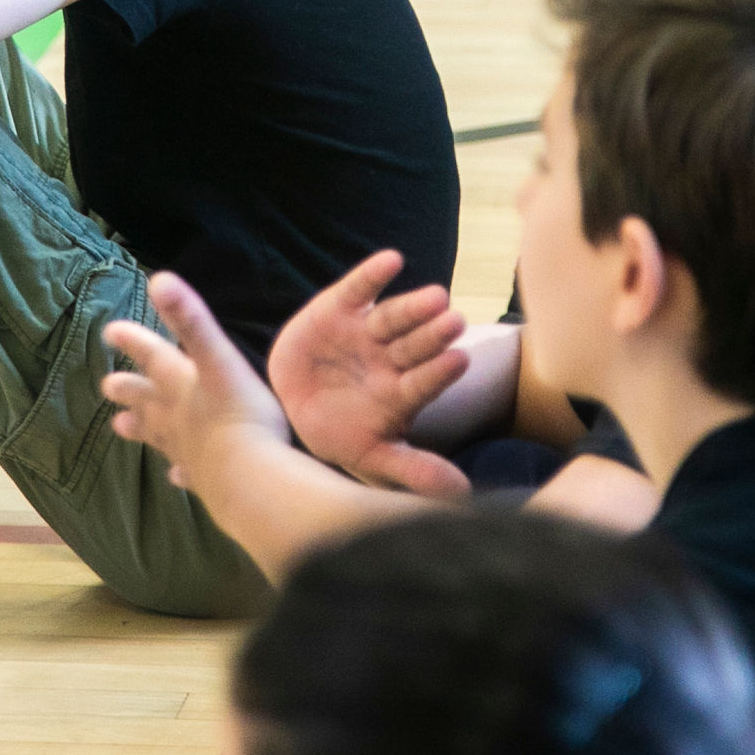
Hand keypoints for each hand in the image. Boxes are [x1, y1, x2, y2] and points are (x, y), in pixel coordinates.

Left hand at [99, 272, 292, 494]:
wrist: (247, 476)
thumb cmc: (238, 411)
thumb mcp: (218, 358)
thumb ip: (190, 319)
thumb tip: (159, 278)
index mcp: (178, 384)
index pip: (151, 356)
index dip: (132, 340)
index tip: (110, 331)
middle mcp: (175, 416)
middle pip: (145, 400)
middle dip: (128, 390)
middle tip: (106, 385)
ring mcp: (186, 449)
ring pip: (158, 435)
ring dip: (141, 428)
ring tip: (119, 427)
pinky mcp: (203, 478)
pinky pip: (187, 472)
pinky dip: (179, 471)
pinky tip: (175, 476)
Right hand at [267, 252, 472, 497]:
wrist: (290, 402)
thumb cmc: (339, 432)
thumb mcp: (371, 457)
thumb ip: (414, 470)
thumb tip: (464, 493)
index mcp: (400, 394)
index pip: (424, 382)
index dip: (438, 373)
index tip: (460, 361)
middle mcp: (390, 360)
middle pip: (415, 345)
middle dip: (433, 335)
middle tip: (455, 321)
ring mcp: (367, 333)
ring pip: (393, 317)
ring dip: (413, 307)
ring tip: (437, 296)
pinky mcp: (341, 308)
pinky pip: (359, 288)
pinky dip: (374, 274)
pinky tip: (392, 260)